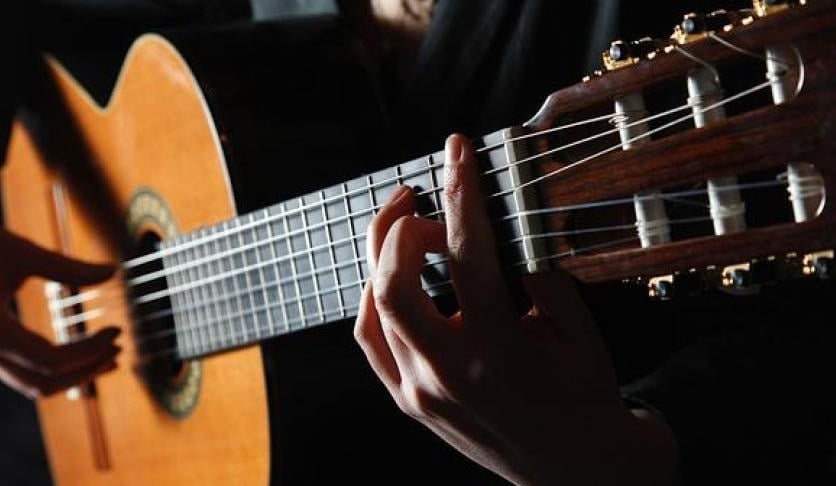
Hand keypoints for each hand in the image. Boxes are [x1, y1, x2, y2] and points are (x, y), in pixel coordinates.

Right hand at [0, 230, 119, 397]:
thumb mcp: (20, 251)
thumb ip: (67, 267)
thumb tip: (113, 271)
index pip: (51, 361)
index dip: (90, 351)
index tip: (117, 331)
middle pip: (44, 384)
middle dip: (87, 370)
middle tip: (119, 348)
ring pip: (33, 384)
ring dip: (74, 375)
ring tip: (110, 356)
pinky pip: (26, 372)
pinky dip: (57, 368)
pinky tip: (83, 350)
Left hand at [355, 134, 677, 484]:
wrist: (574, 469)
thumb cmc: (583, 396)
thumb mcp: (577, 330)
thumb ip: (540, 272)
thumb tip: (506, 219)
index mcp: (499, 351)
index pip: (468, 253)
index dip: (461, 191)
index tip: (457, 150)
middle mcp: (450, 373)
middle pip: (393, 282)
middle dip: (400, 226)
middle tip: (421, 200)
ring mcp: (420, 393)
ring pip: (373, 308)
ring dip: (383, 257)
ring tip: (409, 231)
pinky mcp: (408, 403)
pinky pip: (371, 340)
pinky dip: (375, 299)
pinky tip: (394, 276)